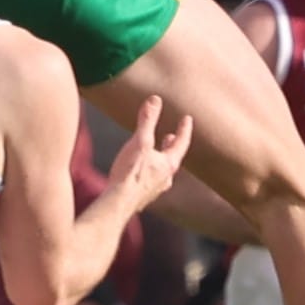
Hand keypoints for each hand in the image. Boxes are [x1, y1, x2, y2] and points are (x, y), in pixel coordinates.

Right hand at [108, 95, 192, 211]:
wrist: (117, 204)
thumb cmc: (130, 173)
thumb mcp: (140, 141)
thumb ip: (148, 121)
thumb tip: (155, 100)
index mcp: (168, 165)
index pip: (181, 143)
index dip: (184, 129)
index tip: (187, 119)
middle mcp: (164, 179)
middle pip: (172, 159)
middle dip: (171, 146)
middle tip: (170, 136)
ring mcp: (153, 190)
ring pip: (160, 171)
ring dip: (158, 159)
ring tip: (154, 153)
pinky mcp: (140, 198)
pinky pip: (148, 180)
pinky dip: (147, 171)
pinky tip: (138, 171)